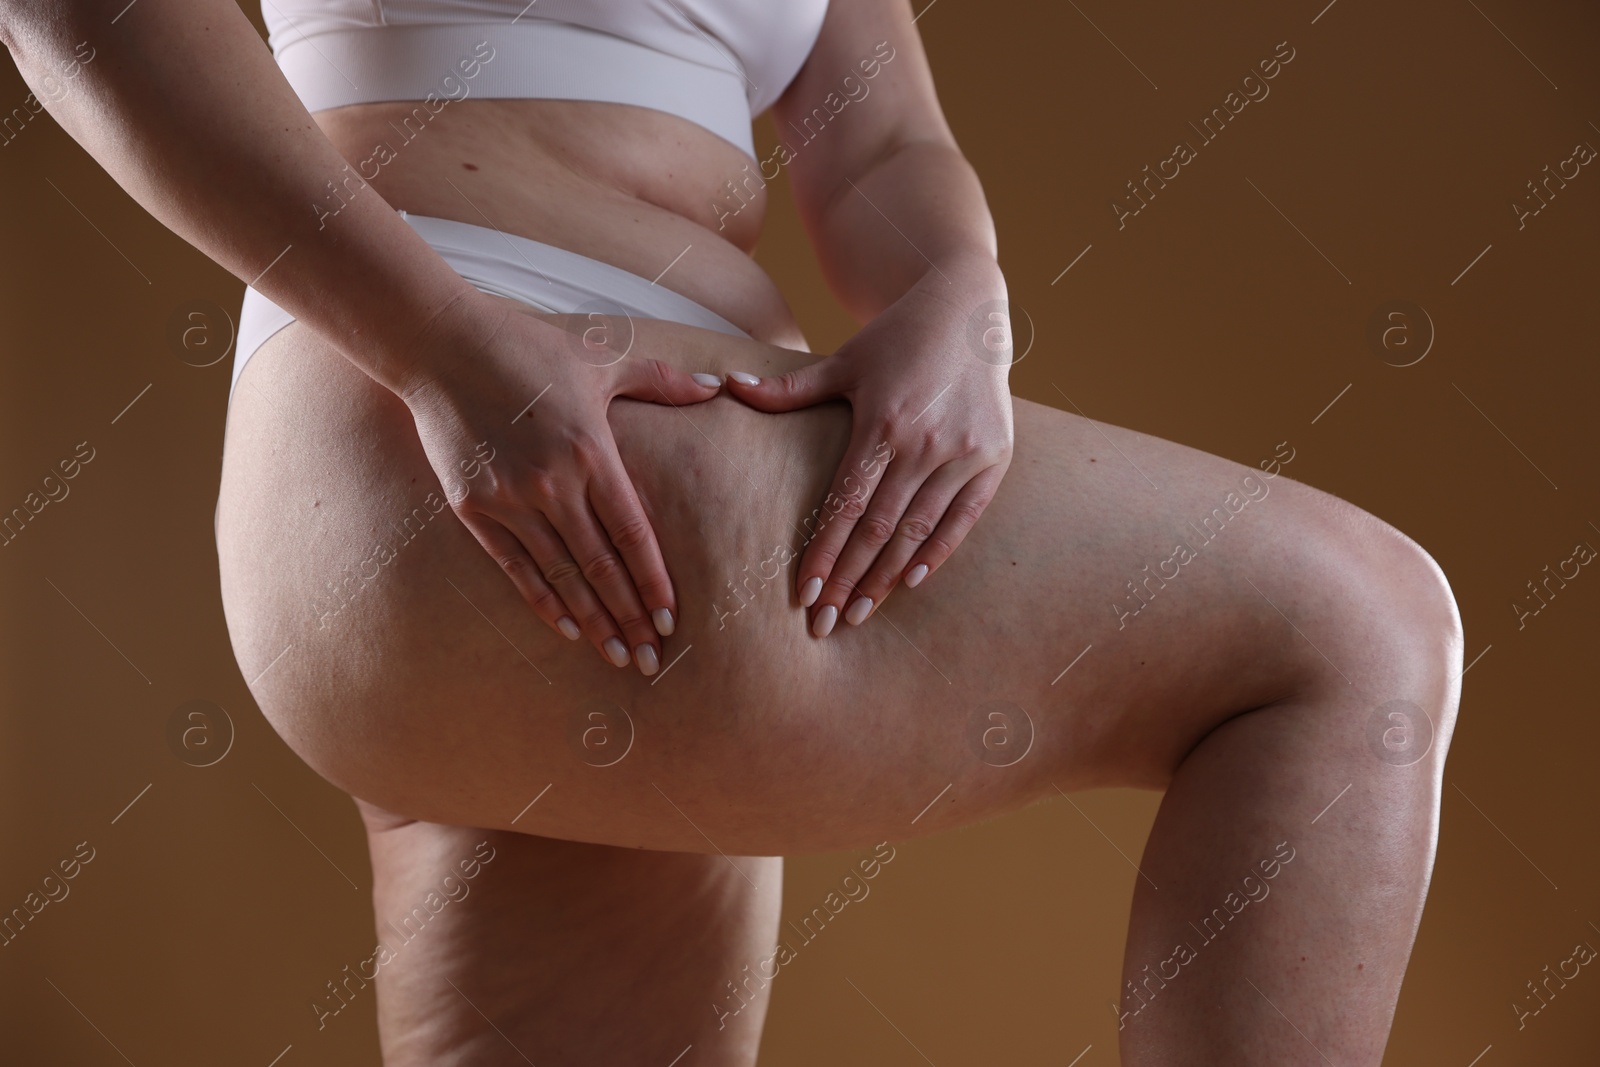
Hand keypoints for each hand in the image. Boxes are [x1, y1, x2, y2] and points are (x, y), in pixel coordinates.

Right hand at [399, 290, 722, 673]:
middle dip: (629, 617)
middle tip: (653, 661)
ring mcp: (509, 499)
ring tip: (617, 655)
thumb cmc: (526, 348)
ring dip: (591, 621)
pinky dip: (542, 599)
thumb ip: (660, 380)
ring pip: (560, 575)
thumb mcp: (599, 357)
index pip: (631, 533)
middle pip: (600, 566)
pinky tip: (565, 627)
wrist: (441, 344)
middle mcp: (552, 483)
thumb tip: (718, 386)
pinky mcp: (472, 506)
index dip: (652, 580)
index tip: (670, 619)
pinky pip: (514, 566)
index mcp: (590, 451)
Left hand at [724, 274, 1013, 635]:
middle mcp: (925, 441)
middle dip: (848, 580)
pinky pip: (963, 518)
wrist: (969, 308)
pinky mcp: (994, 457)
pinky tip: (911, 582)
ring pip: (918, 530)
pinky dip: (938, 552)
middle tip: (825, 623)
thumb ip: (789, 388)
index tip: (804, 595)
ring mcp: (964, 452)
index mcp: (882, 420)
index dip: (825, 553)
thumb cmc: (895, 338)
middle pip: (879, 528)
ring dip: (887, 577)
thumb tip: (728, 386)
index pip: (846, 504)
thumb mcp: (842, 361)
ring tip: (860, 613)